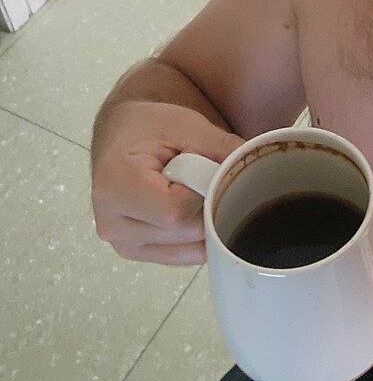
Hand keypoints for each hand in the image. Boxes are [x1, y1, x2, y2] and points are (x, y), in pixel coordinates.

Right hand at [91, 101, 243, 264]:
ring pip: (186, 250)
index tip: (205, 169)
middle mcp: (110, 223)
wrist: (120, 135)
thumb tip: (254, 165)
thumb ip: (220, 146)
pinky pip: (180, 256)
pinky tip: (193, 209)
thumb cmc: (148, 126)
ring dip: (204, 224)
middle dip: (208, 208)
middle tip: (209, 179)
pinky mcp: (133, 252)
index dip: (201, 194)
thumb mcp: (185, 124)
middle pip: (183, 234)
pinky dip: (196, 237)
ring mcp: (121, 243)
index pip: (173, 211)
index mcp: (113, 187)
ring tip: (195, 191)